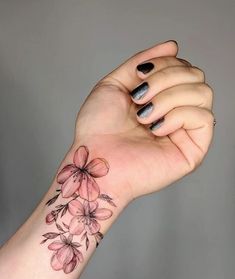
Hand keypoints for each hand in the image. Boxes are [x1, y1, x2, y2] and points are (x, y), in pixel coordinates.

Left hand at [74, 40, 213, 202]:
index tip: (139, 76)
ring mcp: (185, 132)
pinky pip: (205, 118)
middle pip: (196, 75)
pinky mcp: (193, 150)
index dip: (164, 63)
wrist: (94, 160)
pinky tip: (157, 129)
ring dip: (169, 97)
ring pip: (203, 92)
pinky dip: (178, 116)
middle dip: (165, 78)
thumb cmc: (98, 130)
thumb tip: (173, 45)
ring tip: (145, 116)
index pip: (183, 67)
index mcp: (161, 99)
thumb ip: (141, 63)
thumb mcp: (115, 84)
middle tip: (140, 98)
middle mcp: (176, 113)